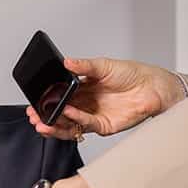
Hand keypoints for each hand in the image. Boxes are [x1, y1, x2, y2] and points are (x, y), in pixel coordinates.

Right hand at [27, 57, 183, 140]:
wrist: (153, 87)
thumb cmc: (133, 74)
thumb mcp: (104, 65)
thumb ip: (84, 66)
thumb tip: (66, 62)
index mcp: (83, 88)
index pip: (59, 97)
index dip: (46, 100)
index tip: (34, 102)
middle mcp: (86, 104)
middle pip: (60, 113)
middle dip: (45, 115)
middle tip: (34, 115)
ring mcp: (93, 116)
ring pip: (69, 124)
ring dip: (55, 124)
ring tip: (43, 122)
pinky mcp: (103, 126)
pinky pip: (85, 125)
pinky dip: (75, 120)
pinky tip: (68, 113)